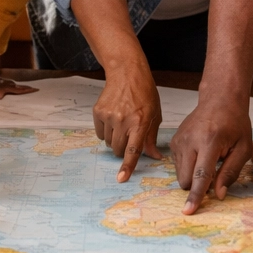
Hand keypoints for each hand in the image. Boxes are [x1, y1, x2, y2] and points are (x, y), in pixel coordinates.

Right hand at [93, 62, 162, 182]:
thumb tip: (155, 157)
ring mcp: (109, 116)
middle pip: (118, 149)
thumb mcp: (154, 115)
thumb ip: (152, 138)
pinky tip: (113, 119)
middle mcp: (123, 120)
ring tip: (122, 124)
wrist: (126, 73)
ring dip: (114, 140)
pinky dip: (105, 131)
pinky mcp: (98, 112)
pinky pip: (99, 133)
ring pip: (108, 142)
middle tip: (129, 137)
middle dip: (123, 149)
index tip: (121, 178)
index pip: (133, 150)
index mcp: (140, 123)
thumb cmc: (145, 94)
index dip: (127, 166)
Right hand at [170, 96, 251, 214]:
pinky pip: (178, 166)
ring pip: (180, 175)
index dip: (196, 195)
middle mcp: (190, 141)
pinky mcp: (173, 142)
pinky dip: (189, 166)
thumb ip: (231, 172)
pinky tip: (201, 153)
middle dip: (198, 185)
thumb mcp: (243, 148)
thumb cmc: (235, 124)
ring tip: (209, 158)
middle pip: (186, 179)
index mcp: (210, 141)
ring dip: (194, 175)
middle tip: (215, 172)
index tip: (188, 210)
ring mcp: (178, 141)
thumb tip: (218, 194)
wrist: (219, 100)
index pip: (201, 174)